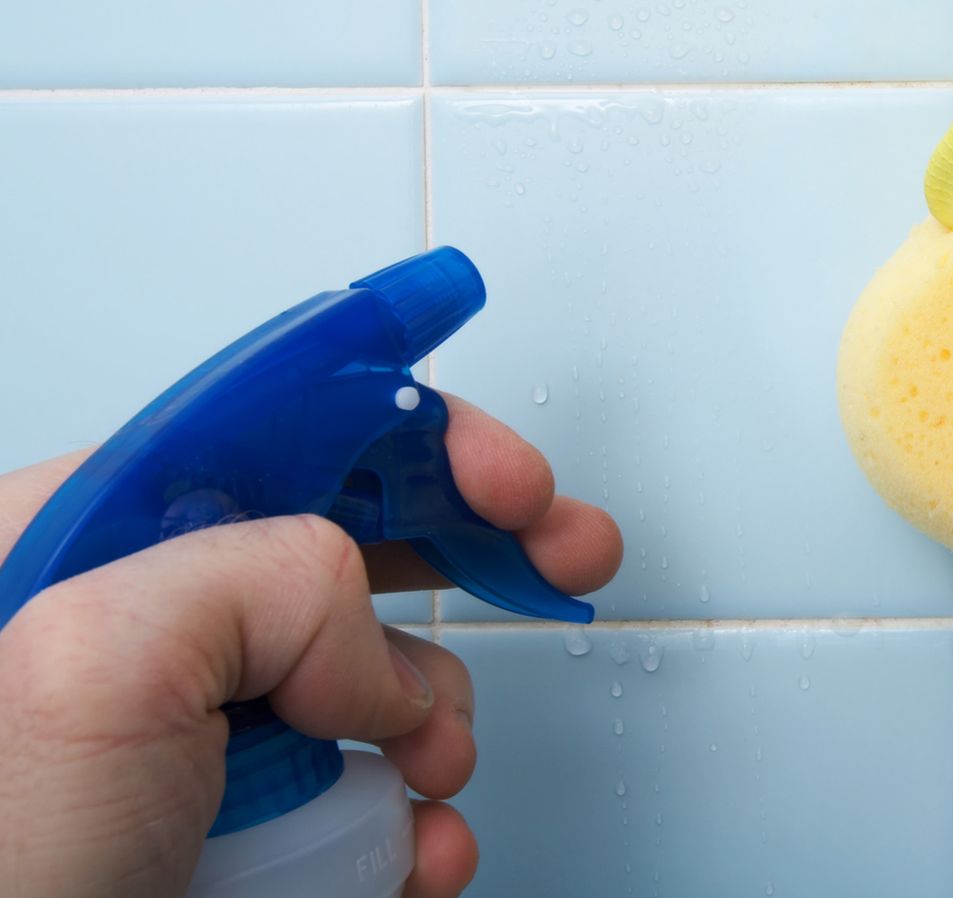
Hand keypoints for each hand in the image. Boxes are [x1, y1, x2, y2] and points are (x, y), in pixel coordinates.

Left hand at [0, 396, 621, 897]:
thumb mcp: (99, 668)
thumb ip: (264, 578)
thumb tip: (365, 637)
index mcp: (74, 543)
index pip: (276, 432)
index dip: (409, 437)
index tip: (503, 479)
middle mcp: (137, 624)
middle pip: (348, 533)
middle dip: (470, 546)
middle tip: (556, 552)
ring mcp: (195, 732)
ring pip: (375, 673)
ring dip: (437, 714)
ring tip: (423, 762)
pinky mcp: (240, 824)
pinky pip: (374, 789)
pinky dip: (422, 817)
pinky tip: (416, 841)